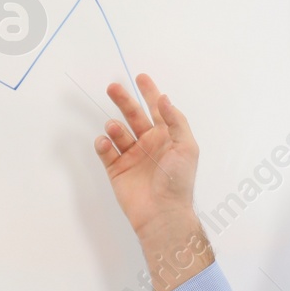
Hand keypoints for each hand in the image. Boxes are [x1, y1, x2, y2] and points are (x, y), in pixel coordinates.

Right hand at [94, 73, 198, 237]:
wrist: (162, 213)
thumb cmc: (178, 180)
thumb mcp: (186, 147)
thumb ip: (175, 121)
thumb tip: (164, 98)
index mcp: (167, 137)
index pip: (157, 109)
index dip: (149, 93)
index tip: (140, 77)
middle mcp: (148, 143)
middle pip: (133, 115)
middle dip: (123, 100)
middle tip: (112, 87)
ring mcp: (132, 156)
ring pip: (118, 132)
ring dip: (115, 126)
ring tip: (115, 128)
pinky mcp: (116, 169)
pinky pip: (106, 151)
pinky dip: (103, 144)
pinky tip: (105, 142)